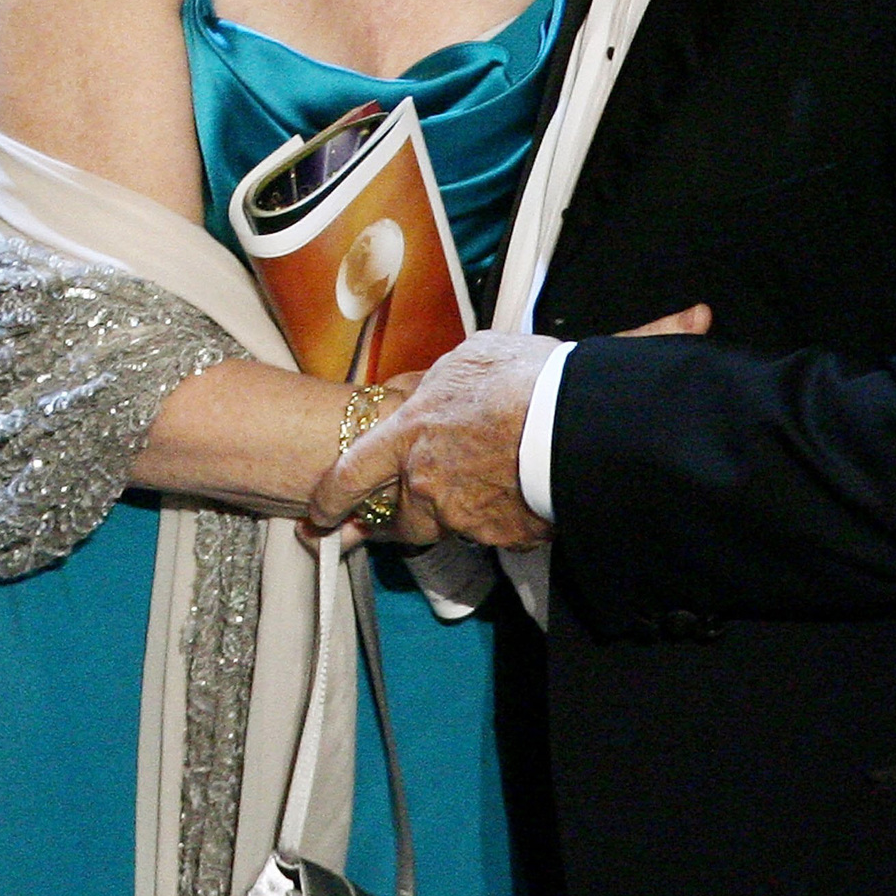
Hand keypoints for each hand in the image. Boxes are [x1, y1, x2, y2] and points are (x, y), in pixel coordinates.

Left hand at [307, 304, 710, 548]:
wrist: (574, 420)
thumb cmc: (520, 379)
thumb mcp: (466, 358)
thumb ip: (434, 381)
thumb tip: (423, 386)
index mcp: (407, 435)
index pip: (349, 476)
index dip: (330, 501)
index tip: (320, 515)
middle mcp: (425, 484)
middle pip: (399, 519)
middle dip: (399, 519)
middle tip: (403, 516)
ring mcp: (463, 516)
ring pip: (446, 527)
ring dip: (453, 516)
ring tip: (479, 493)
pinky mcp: (503, 536)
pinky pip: (493, 532)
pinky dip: (499, 518)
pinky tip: (518, 494)